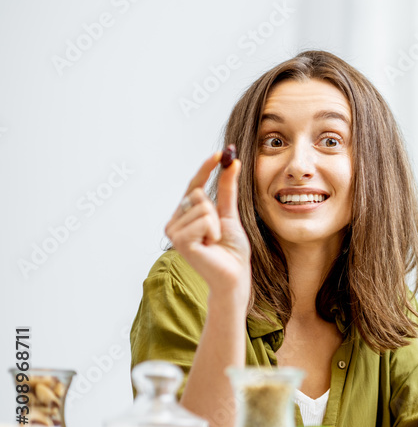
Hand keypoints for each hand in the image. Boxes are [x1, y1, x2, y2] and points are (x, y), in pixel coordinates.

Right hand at [165, 151, 250, 300]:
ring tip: (213, 241)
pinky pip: (204, 220)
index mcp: (185, 215)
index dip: (206, 168)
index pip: (194, 185)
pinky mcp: (180, 241)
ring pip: (202, 206)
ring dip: (216, 224)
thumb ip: (227, 190)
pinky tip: (210, 246)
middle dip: (216, 211)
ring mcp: (174, 231)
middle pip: (198, 194)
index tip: (220, 152)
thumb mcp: (230, 214)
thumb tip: (231, 162)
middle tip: (217, 233)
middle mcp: (175, 221)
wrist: (234, 274)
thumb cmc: (231, 249)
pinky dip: (214, 231)